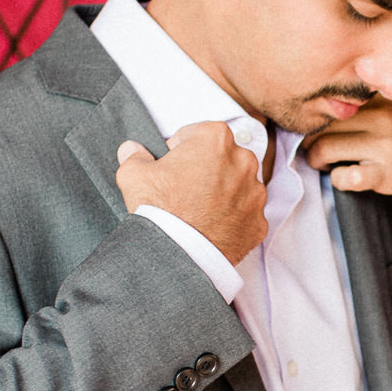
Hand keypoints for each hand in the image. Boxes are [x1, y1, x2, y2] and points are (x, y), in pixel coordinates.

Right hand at [116, 121, 267, 263]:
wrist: (179, 256)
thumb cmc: (159, 210)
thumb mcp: (134, 175)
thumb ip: (135, 156)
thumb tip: (132, 149)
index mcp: (216, 139)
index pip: (197, 134)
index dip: (180, 149)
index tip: (171, 165)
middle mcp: (244, 160)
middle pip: (222, 158)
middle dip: (206, 169)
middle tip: (184, 189)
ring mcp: (255, 193)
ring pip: (238, 185)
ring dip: (222, 193)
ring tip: (198, 210)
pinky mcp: (259, 221)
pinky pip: (245, 214)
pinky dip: (232, 218)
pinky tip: (211, 227)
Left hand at [302, 95, 391, 197]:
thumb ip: (376, 99)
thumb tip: (343, 97)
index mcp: (381, 101)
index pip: (334, 101)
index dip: (317, 114)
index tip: (312, 122)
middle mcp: (379, 120)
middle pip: (324, 124)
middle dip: (309, 138)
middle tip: (310, 146)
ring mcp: (381, 147)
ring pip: (326, 148)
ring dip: (316, 159)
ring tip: (320, 162)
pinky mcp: (384, 174)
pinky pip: (346, 177)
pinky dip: (338, 179)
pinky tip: (343, 178)